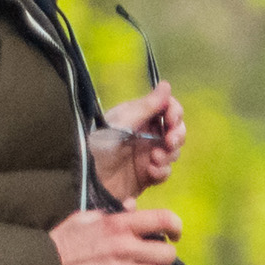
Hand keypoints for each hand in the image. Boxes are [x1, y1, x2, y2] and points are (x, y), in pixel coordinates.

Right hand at [52, 204, 183, 264]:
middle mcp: (125, 248)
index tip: (173, 234)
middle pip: (167, 255)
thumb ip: (112, 211)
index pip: (163, 219)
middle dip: (164, 257)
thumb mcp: (85, 217)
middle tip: (154, 259)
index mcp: (119, 225)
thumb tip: (133, 205)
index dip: (175, 226)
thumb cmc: (63, 241)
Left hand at [87, 84, 187, 199]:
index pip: (166, 108)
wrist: (87, 179)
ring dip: (169, 155)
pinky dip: (162, 171)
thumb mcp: (122, 122)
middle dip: (177, 135)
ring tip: (154, 159)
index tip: (172, 120)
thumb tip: (166, 84)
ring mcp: (147, 155)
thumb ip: (147, 106)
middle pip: (175, 130)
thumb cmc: (100, 144)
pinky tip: (151, 172)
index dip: (174, 112)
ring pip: (173, 151)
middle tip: (169, 142)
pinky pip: (165, 172)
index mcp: (139, 116)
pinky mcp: (147, 175)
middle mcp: (146, 134)